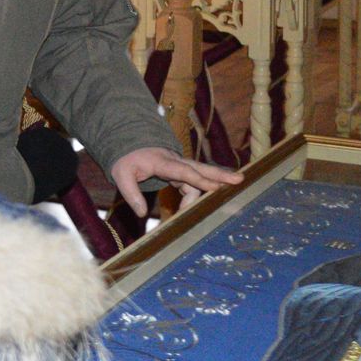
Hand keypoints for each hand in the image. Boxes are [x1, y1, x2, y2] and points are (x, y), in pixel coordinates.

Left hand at [108, 146, 242, 217]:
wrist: (129, 146)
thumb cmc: (126, 160)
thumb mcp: (121, 175)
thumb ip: (130, 193)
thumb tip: (142, 213)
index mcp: (161, 161)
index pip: (182, 170)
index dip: (198, 179)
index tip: (213, 187)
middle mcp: (175, 162)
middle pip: (200, 167)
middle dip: (220, 174)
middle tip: (239, 179)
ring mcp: (179, 166)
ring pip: (200, 176)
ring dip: (212, 186)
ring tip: (226, 196)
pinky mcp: (180, 172)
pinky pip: (195, 182)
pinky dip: (202, 191)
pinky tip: (207, 201)